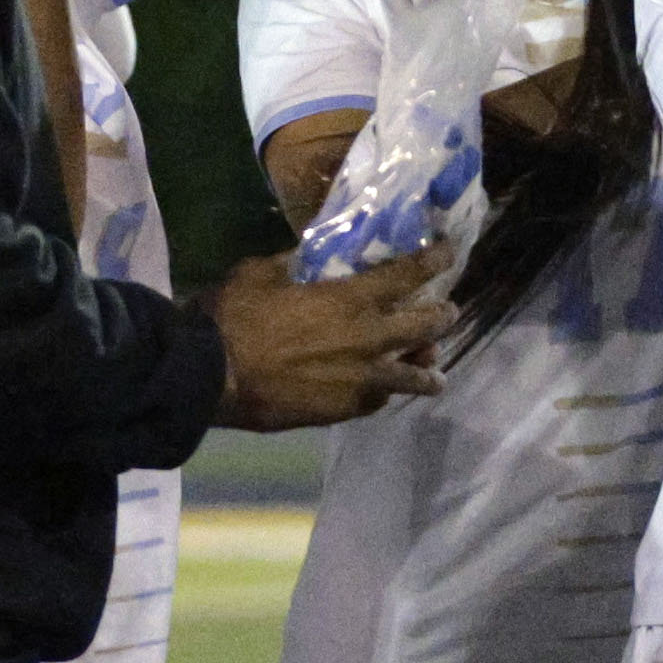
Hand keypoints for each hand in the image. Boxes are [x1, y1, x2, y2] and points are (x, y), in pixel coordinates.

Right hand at [209, 243, 458, 429]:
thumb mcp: (260, 273)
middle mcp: (369, 340)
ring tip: (435, 373)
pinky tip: (385, 392)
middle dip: (444, 317)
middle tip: (448, 312)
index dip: (436, 260)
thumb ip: (291, 264)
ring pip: (415, 377)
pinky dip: (386, 393)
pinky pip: (379, 401)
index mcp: (351, 300)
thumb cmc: (233, 320)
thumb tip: (305, 256)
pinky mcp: (345, 411)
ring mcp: (361, 380)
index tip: (449, 252)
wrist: (213, 378)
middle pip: (427, 328)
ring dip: (429, 370)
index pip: (409, 274)